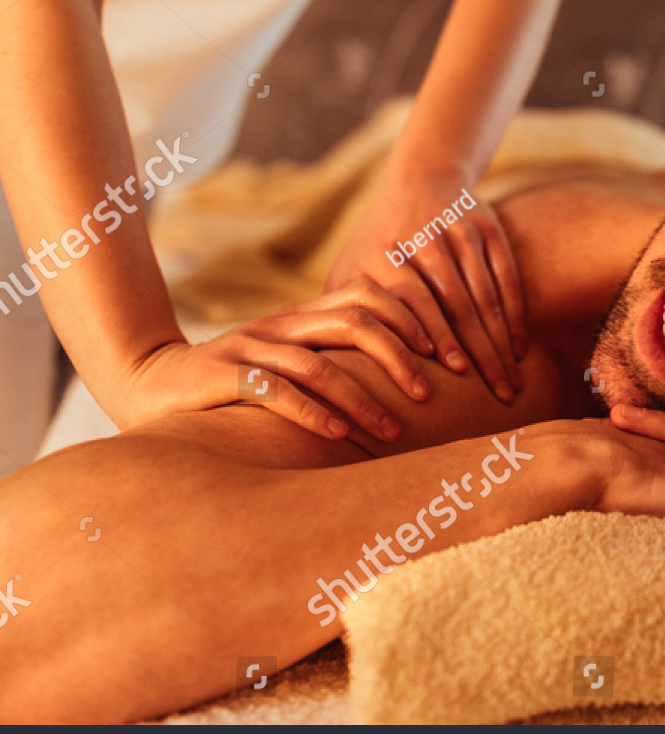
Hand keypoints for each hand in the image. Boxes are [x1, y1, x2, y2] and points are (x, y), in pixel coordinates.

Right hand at [123, 279, 434, 441]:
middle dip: (399, 358)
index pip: (368, 297)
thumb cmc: (239, 381)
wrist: (153, 384)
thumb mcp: (292, 359)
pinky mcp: (222, 376)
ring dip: (362, 398)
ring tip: (394, 431)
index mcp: (304, 314)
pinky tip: (339, 436)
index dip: (411, 320)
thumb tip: (411, 375)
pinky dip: (311, 412)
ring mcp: (250, 348)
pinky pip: (274, 391)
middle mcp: (282, 325)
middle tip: (430, 395)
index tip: (443, 356)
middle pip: (354, 323)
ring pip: (318, 363)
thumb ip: (337, 356)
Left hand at [327, 169, 525, 402]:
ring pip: (485, 296)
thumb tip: (334, 373)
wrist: (420, 179)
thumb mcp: (351, 269)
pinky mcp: (489, 228)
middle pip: (456, 305)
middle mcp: (423, 238)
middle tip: (494, 399)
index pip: (411, 303)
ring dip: (500, 344)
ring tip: (510, 385)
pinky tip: (519, 349)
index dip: (433, 340)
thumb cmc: (377, 244)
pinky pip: (507, 278)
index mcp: (384, 252)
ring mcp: (460, 232)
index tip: (448, 381)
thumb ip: (342, 314)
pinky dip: (516, 316)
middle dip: (478, 356)